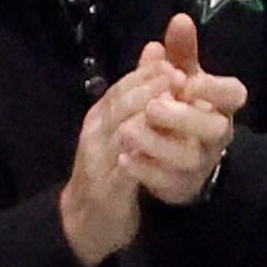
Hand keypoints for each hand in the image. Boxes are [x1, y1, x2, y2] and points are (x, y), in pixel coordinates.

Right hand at [59, 56, 179, 265]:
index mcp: (100, 117)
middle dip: (149, 89)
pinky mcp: (106, 189)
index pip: (120, 88)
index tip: (174, 65)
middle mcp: (95, 134)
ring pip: (122, 132)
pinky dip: (144, 157)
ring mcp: (97, 161)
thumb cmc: (110, 169)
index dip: (146, 75)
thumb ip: (139, 91)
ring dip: (149, 118)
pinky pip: (125, 170)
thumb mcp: (122, 128)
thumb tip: (156, 48)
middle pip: (120, 104)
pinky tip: (164, 149)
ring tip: (176, 106)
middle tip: (179, 77)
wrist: (87, 219)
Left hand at [121, 13, 246, 206]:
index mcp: (220, 106)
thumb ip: (181, 52)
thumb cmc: (180, 108)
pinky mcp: (182, 185)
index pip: (235, 95)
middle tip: (153, 107)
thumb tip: (180, 19)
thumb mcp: (180, 78)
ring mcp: (201, 163)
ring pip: (189, 158)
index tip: (189, 82)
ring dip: (157, 144)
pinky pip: (168, 182)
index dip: (215, 89)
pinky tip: (124, 156)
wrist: (176, 157)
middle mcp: (216, 135)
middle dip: (182, 117)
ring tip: (127, 132)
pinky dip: (144, 169)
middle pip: (215, 129)